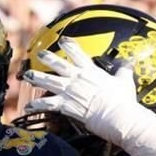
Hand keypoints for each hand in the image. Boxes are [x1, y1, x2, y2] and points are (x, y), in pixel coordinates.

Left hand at [22, 37, 141, 144]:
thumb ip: (124, 70)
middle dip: (47, 57)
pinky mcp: (65, 105)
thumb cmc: (122, 100)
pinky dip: (36, 106)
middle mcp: (77, 78)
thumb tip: (129, 62)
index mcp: (91, 71)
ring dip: (36, 78)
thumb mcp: (125, 81)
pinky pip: (47, 104)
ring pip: (48, 81)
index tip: (62, 40)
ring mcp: (69, 91)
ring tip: (27, 75)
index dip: (68, 45)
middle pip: (58, 64)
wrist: (115, 115)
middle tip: (40, 53)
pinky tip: (27, 107)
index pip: (77, 53)